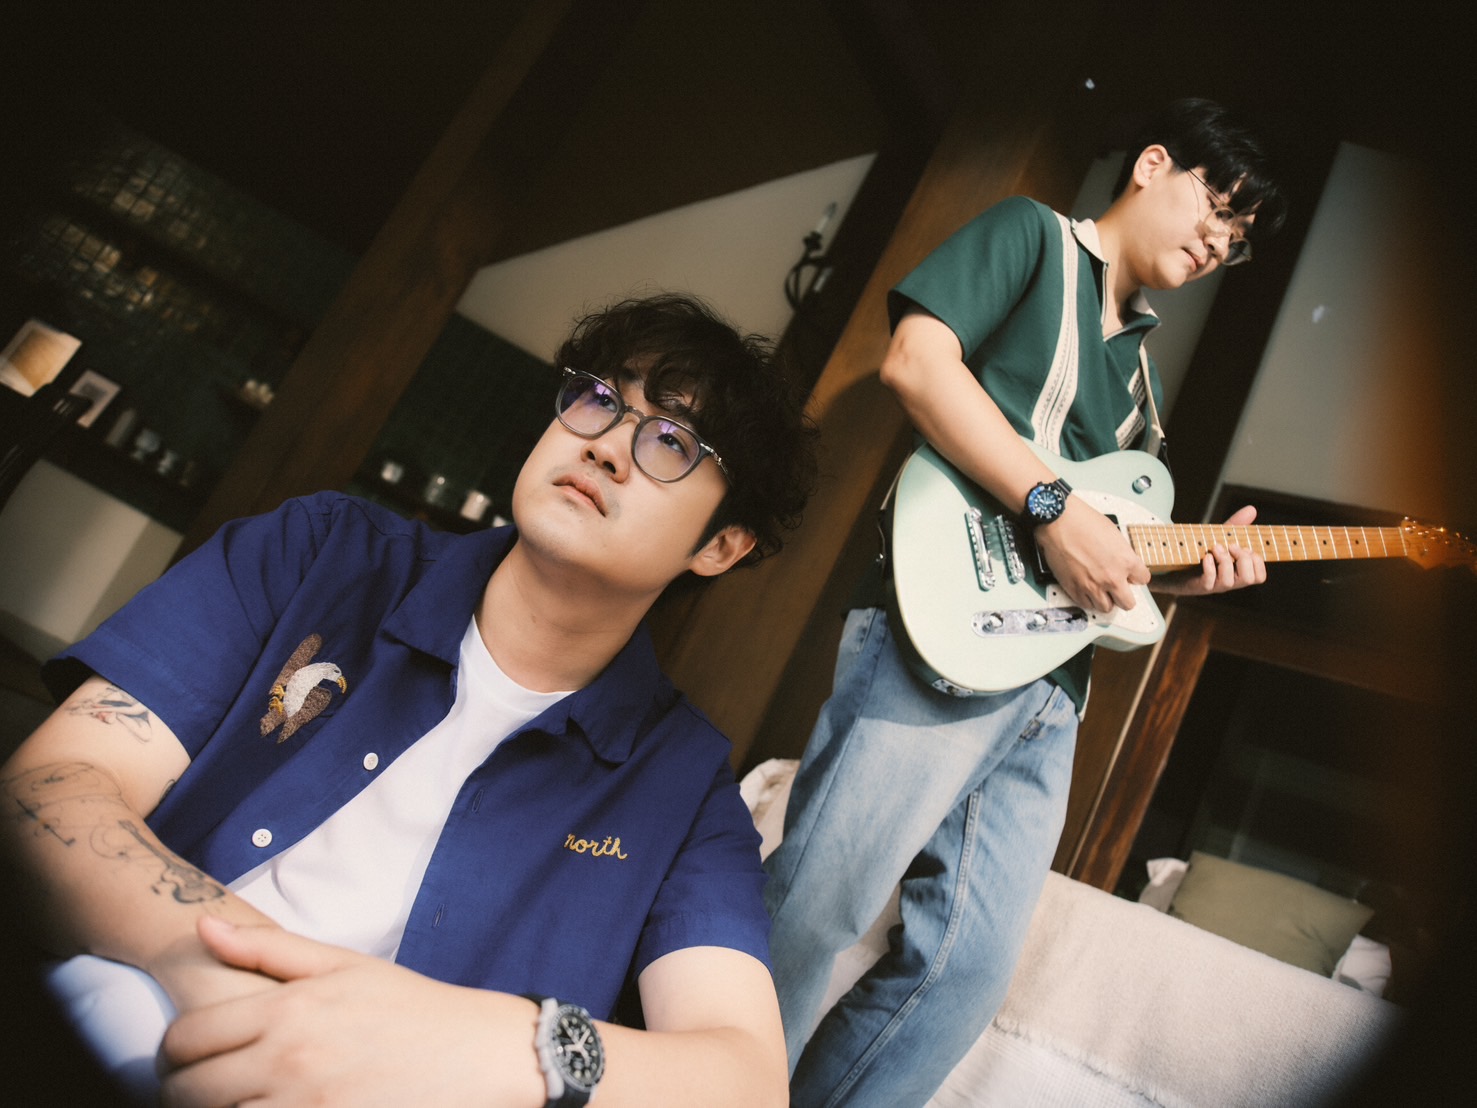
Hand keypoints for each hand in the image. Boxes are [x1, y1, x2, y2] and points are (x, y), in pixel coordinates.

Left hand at [158, 917, 544, 1107]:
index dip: (172, 1050)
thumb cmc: (411, 1007)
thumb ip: (267, 948)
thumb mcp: (344, 966)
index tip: (186, 1055)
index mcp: (288, 1011)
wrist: (478, 1054)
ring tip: (235, 1098)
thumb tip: (202, 929)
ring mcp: (304, 1107)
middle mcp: (288, 1062)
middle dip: (181, 1089)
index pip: (185, 1039)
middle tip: (200, 1085)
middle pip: (188, 1090)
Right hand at [1033, 497, 1151, 612]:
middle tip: (1118, 590)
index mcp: (1126, 561)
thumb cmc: (1083, 521)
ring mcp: (1092, 585)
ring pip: (1106, 608)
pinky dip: (1087, 600)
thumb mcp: (1113, 534)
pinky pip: (1086, 605)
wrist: (1058, 520)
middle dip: (1124, 596)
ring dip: (1105, 600)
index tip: (1131, 576)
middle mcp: (1112, 577)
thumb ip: (1121, 553)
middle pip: (1128, 603)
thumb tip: (1122, 562)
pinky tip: (1086, 590)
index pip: (1143, 579)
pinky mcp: (1074, 589)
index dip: (1136, 577)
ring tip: (1101, 591)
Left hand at [1153, 505, 1267, 595]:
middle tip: (1231, 546)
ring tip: (1215, 548)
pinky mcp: (1196, 586)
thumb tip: (1252, 509)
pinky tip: (1206, 556)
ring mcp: (1212, 586)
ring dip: (1225, 561)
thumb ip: (1235, 525)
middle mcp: (1227, 582)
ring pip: (1229, 582)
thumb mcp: (1218, 537)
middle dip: (1244, 559)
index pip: (1259, 577)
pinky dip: (1210, 567)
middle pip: (1249, 579)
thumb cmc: (1198, 553)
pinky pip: (1209, 581)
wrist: (1169, 566)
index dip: (1257, 562)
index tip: (1245, 547)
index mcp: (1236, 573)